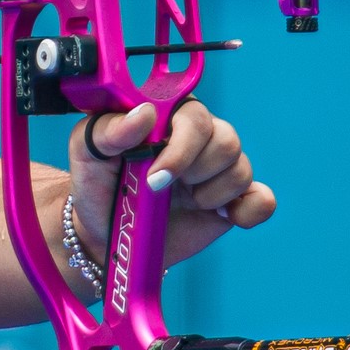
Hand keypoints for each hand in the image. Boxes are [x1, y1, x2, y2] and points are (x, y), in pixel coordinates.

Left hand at [67, 100, 275, 267]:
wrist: (106, 236)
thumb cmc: (97, 186)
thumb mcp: (87, 153)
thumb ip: (108, 129)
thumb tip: (145, 113)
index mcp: (168, 116)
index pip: (194, 114)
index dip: (182, 145)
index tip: (155, 176)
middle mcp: (199, 138)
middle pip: (226, 139)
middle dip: (192, 171)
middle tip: (158, 189)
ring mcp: (217, 169)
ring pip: (241, 168)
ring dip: (208, 194)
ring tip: (179, 202)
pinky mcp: (232, 202)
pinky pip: (262, 199)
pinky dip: (250, 210)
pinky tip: (224, 217)